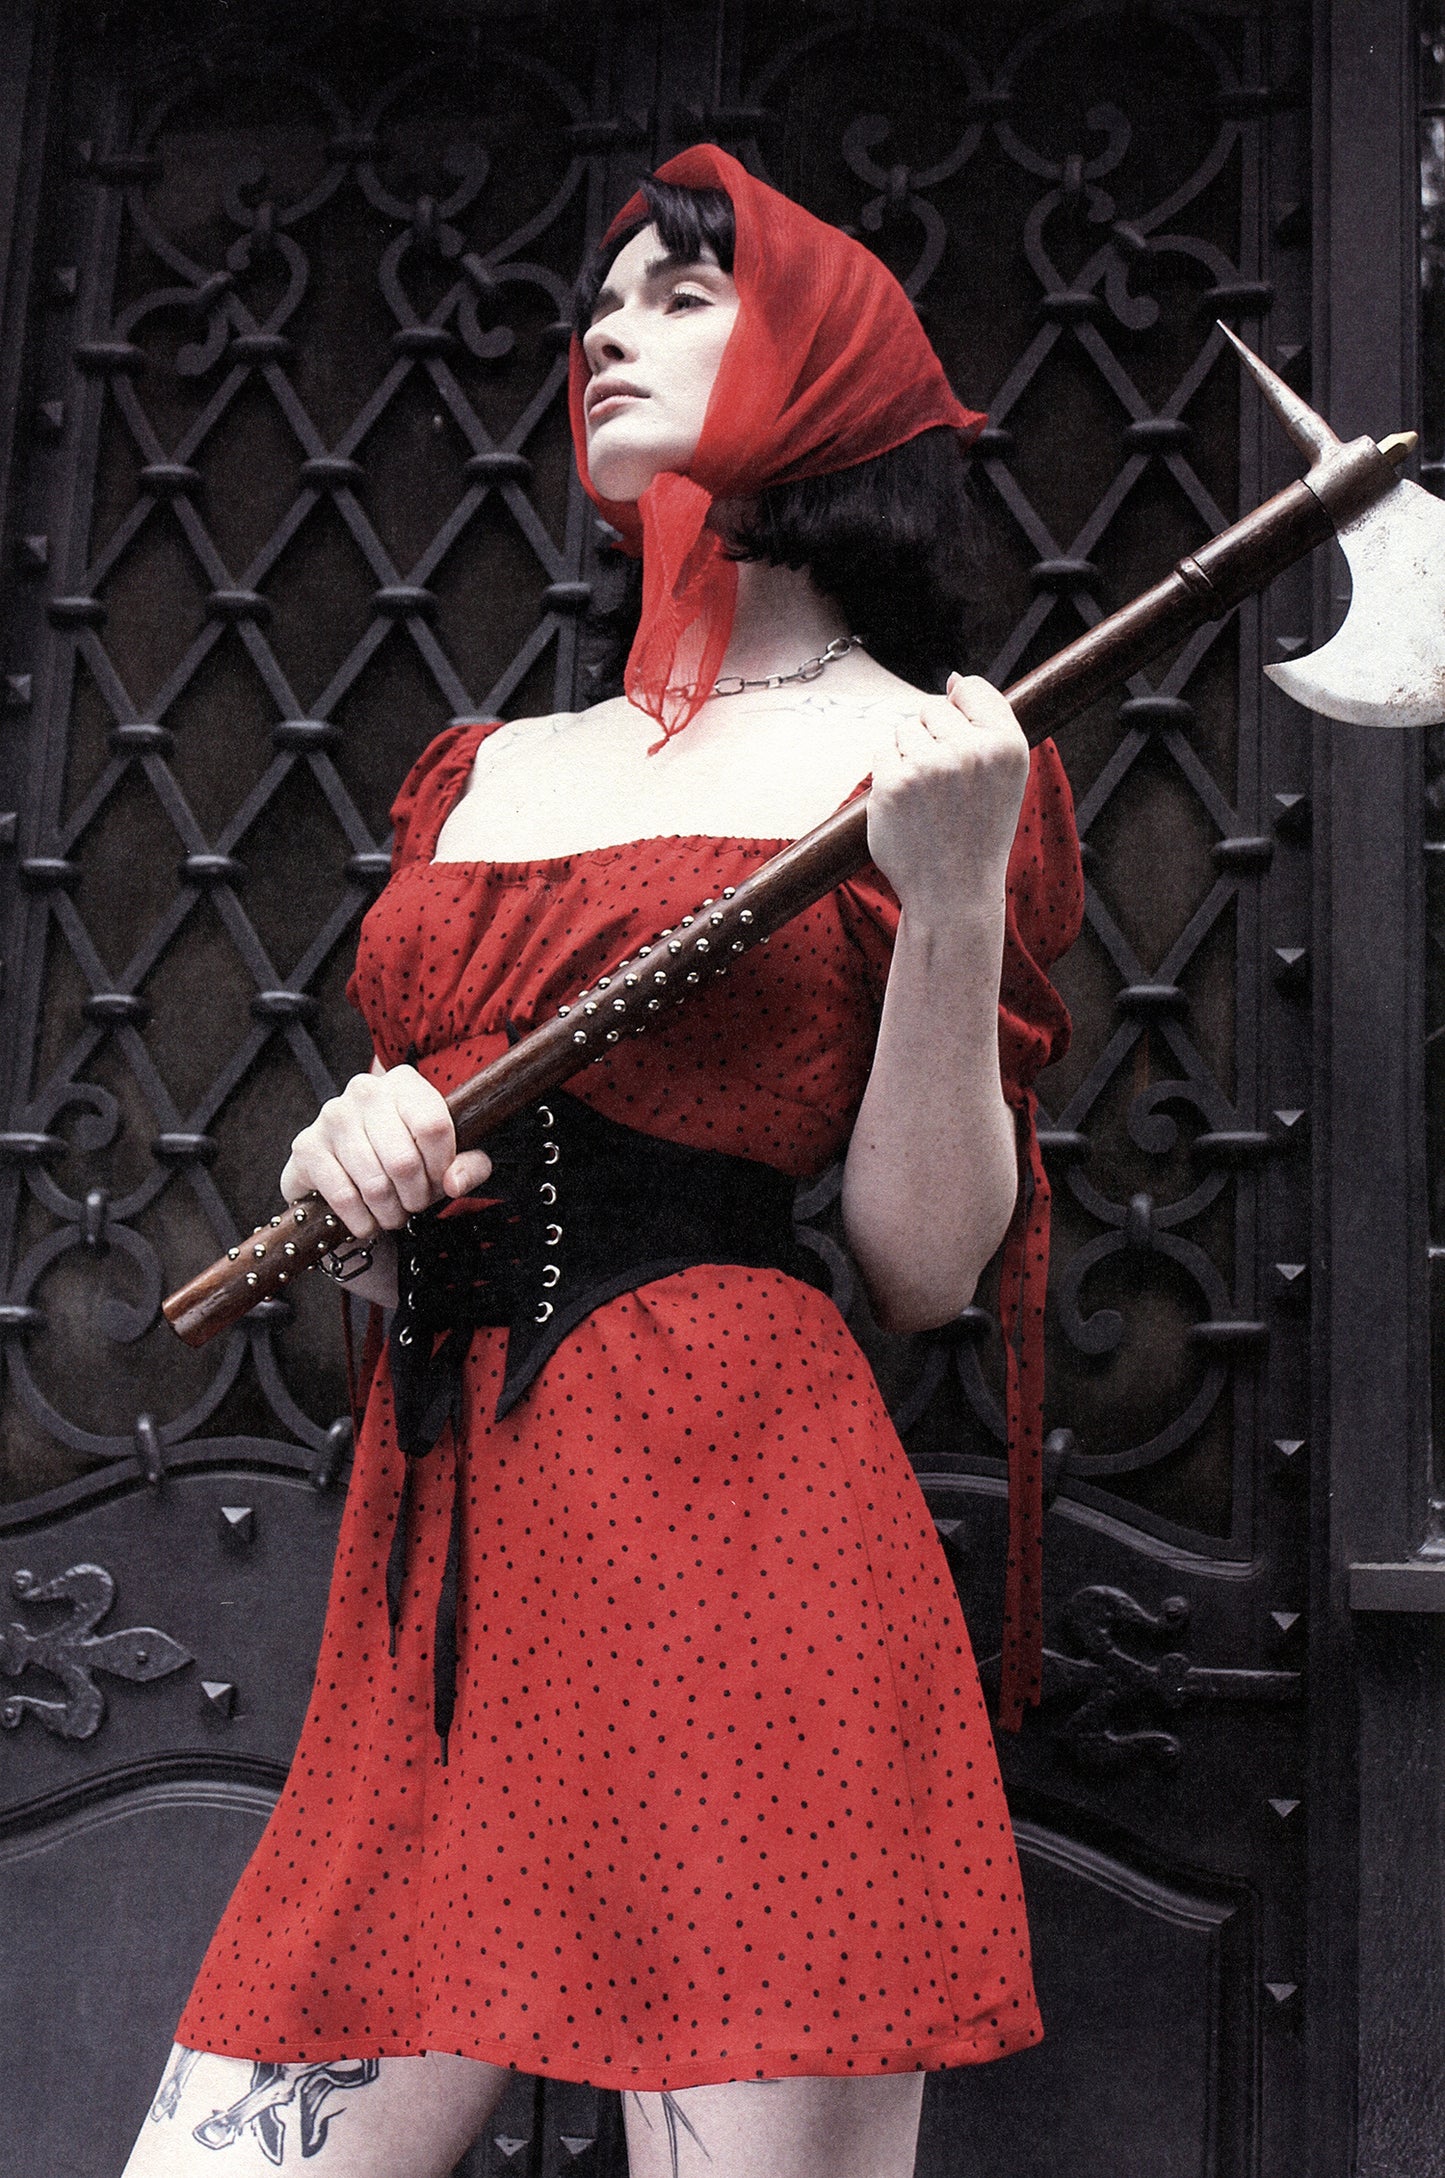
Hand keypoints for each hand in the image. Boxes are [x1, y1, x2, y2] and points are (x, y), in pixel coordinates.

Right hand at [279, 1064, 493, 1239]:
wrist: (348, 1163)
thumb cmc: (406, 1154)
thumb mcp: (448, 1156)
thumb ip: (468, 1165)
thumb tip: (454, 1181)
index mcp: (404, 1083)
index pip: (433, 1126)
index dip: (442, 1166)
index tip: (440, 1180)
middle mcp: (365, 1091)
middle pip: (403, 1161)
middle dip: (416, 1196)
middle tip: (415, 1204)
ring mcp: (332, 1117)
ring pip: (374, 1183)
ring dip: (390, 1212)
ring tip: (394, 1213)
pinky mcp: (307, 1147)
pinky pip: (343, 1196)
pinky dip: (362, 1220)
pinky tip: (368, 1220)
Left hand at [865, 674, 1029, 922]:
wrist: (954, 890)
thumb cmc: (979, 829)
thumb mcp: (1004, 774)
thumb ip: (985, 722)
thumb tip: (952, 678)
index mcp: (1007, 744)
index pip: (970, 687)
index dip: (961, 712)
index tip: (964, 749)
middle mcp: (971, 751)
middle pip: (932, 707)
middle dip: (933, 737)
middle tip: (947, 785)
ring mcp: (929, 767)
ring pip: (904, 729)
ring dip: (909, 756)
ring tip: (929, 798)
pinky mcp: (892, 784)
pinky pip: (883, 754)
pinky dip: (889, 776)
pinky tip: (909, 807)